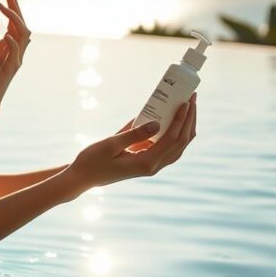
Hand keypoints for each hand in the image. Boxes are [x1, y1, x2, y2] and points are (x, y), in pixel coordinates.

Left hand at [0, 0, 31, 122]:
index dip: (12, 9)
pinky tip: (5, 33)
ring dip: (15, 20)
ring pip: (23, 36)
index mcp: (7, 49)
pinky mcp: (10, 71)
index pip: (13, 25)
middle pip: (21, 26)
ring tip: (4, 8)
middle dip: (16, 9)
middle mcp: (14, 53)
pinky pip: (16, 54)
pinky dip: (12, 42)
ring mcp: (14, 61)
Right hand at [69, 92, 196, 189]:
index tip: (186, 102)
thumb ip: (135, 134)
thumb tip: (157, 122)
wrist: (83, 178)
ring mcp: (151, 167)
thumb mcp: (112, 144)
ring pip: (177, 147)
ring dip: (185, 127)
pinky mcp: (146, 163)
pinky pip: (167, 148)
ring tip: (188, 108)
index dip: (181, 119)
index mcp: (146, 163)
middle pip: (181, 142)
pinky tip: (174, 120)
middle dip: (189, 120)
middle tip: (192, 99)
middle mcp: (153, 167)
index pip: (172, 138)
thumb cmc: (93, 160)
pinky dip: (175, 134)